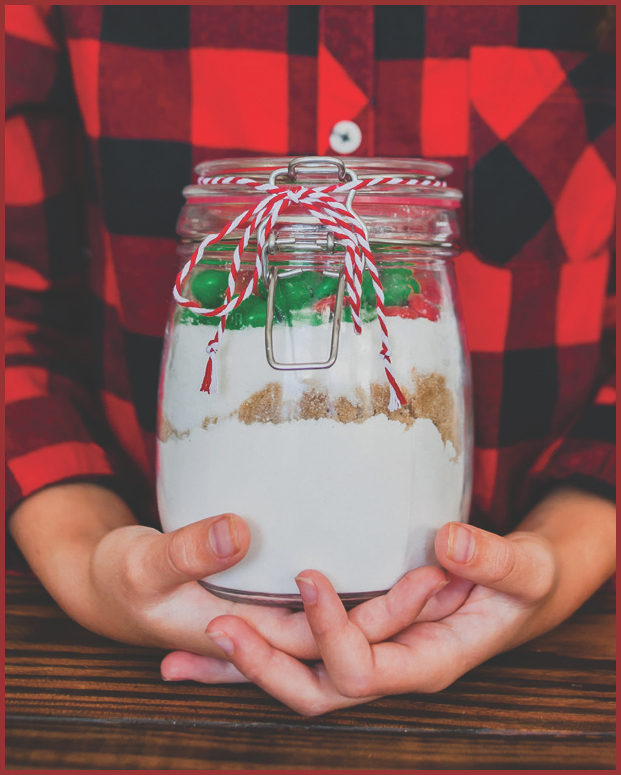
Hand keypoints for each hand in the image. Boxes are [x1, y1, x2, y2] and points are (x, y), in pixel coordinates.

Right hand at [9, 483, 463, 666]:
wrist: (99, 582)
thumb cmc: (114, 578)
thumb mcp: (141, 565)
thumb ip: (186, 550)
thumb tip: (239, 531)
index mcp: (241, 642)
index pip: (322, 650)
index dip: (371, 620)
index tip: (419, 575)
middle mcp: (269, 640)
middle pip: (347, 641)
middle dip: (397, 612)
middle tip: (446, 571)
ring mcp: (272, 620)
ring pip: (342, 625)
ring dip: (386, 603)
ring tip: (440, 567)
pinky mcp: (271, 598)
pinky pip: (320, 601)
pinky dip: (354, 590)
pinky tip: (388, 561)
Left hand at [163, 487, 614, 714]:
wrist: (518, 592)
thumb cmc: (523, 583)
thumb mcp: (524, 570)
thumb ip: (493, 561)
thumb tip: (448, 541)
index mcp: (428, 660)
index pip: (367, 670)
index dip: (334, 632)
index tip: (310, 576)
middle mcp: (389, 666)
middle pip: (316, 689)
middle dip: (265, 665)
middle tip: (218, 626)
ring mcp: (368, 652)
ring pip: (297, 676)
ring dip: (240, 669)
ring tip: (178, 658)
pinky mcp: (354, 632)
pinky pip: (300, 648)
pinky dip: (254, 650)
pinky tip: (207, 646)